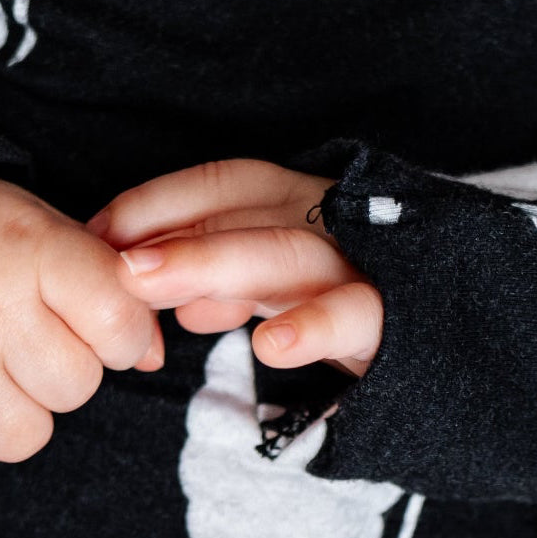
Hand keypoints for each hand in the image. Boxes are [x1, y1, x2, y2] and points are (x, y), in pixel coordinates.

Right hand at [0, 171, 162, 481]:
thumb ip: (110, 290)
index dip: (121, 337)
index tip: (95, 324)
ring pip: (25, 436)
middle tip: (18, 339)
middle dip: (60, 372)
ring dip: (13, 414)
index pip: (120, 324)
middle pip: (76, 388)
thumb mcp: (49, 235)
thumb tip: (152, 357)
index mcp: (33, 250)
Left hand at [88, 159, 382, 375]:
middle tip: (114, 265)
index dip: (155, 203)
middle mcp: (328, 220)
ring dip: (214, 265)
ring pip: (288, 254)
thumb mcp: (269, 288)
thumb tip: (159, 296)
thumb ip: (216, 282)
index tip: (97, 235)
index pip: (221, 186)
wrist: (439, 351)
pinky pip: (355, 315)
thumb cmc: (336, 309)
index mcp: (295, 204)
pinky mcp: (391, 319)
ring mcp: (362, 264)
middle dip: (173, 236)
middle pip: (246, 214)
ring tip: (149, 286)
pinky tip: (270, 347)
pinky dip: (312, 328)